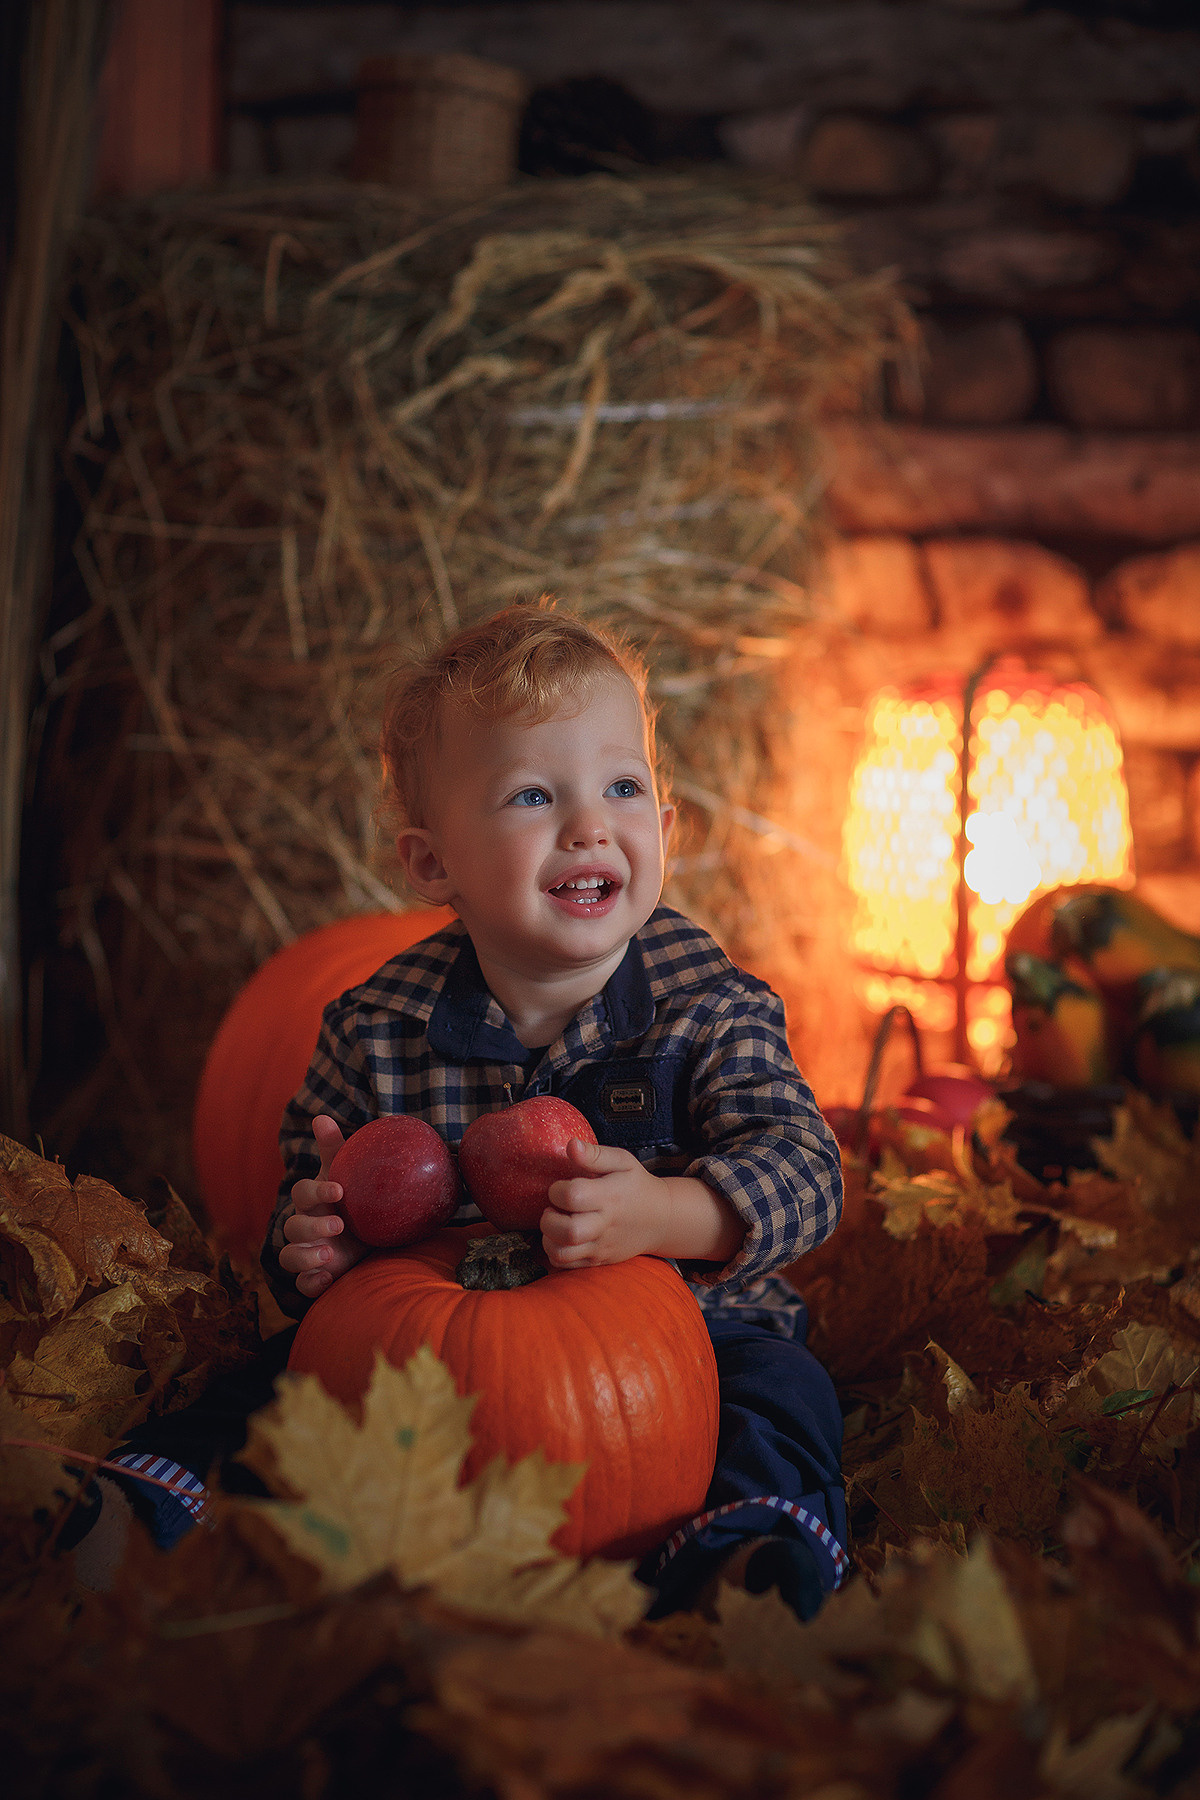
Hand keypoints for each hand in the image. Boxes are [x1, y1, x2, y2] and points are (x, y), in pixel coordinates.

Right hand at [278, 1114, 366, 1298]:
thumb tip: (320, 1117)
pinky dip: (310, 1283)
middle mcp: (304, 1226)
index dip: (317, 1190)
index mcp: (312, 1201)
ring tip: (331, 1255)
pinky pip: (302, 1284)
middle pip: (293, 1227)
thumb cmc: (352, 1199)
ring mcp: (307, 1252)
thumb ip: (335, 1148)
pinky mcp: (314, 1276)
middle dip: (313, 1226)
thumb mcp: (347, 1173)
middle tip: (340, 1225)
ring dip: (306, 1256)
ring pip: (289, 1257)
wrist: (369, 1236)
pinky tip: (327, 1279)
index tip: (340, 1189)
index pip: (302, 1192)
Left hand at [541, 1138, 670, 1268]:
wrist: (661, 1220)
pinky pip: (565, 1264)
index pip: (574, 1196)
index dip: (557, 1190)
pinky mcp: (597, 1261)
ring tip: (556, 1224)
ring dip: (548, 1238)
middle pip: (568, 1231)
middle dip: (549, 1219)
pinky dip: (554, 1251)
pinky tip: (560, 1236)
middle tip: (553, 1208)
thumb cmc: (636, 1186)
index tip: (560, 1187)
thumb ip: (595, 1154)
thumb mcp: (623, 1162)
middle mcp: (605, 1225)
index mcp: (610, 1196)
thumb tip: (571, 1145)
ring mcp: (601, 1247)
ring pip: (562, 1252)